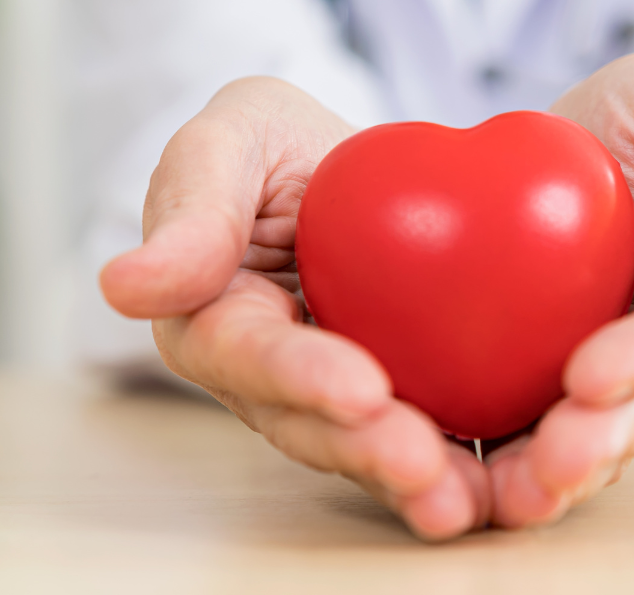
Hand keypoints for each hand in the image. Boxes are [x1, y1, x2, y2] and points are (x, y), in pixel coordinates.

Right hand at [99, 77, 490, 539]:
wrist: (351, 168)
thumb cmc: (275, 145)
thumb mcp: (234, 136)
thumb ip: (191, 203)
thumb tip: (124, 285)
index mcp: (214, 316)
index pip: (249, 354)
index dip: (298, 376)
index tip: (357, 388)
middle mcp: (270, 375)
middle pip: (309, 424)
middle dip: (363, 448)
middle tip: (421, 462)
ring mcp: (334, 395)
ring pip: (367, 447)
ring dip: (413, 480)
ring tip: (463, 498)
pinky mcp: (400, 398)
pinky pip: (430, 434)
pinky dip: (466, 463)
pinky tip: (509, 481)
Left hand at [488, 52, 633, 528]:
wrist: (560, 144)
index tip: (591, 375)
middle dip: (602, 439)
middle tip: (552, 457)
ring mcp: (613, 380)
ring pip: (592, 438)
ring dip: (555, 475)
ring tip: (512, 495)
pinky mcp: (546, 390)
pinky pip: (527, 431)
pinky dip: (501, 462)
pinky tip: (464, 481)